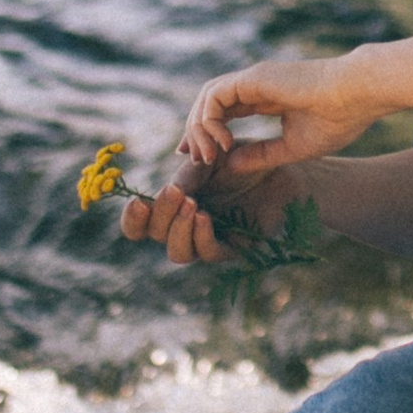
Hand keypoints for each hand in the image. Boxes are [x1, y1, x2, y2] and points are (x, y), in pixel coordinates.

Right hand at [119, 147, 307, 270]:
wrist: (279, 165)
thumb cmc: (242, 159)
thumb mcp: (209, 158)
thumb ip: (188, 174)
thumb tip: (170, 191)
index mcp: (173, 207)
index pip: (141, 225)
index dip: (133, 219)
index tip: (138, 202)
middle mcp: (186, 227)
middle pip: (156, 237)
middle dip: (161, 216)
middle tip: (175, 192)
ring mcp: (209, 240)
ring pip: (178, 253)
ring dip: (179, 230)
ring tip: (192, 204)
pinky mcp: (234, 248)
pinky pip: (210, 253)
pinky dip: (202, 237)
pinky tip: (204, 216)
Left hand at [179, 54, 373, 179]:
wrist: (357, 95)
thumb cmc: (337, 119)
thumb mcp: (292, 146)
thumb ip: (261, 155)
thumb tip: (229, 165)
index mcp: (265, 97)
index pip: (224, 111)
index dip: (208, 133)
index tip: (202, 159)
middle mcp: (254, 85)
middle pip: (209, 103)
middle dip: (196, 132)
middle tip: (195, 160)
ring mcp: (252, 79)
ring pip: (206, 98)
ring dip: (199, 128)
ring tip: (207, 156)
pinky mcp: (252, 78)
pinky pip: (214, 96)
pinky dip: (209, 121)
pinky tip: (223, 142)